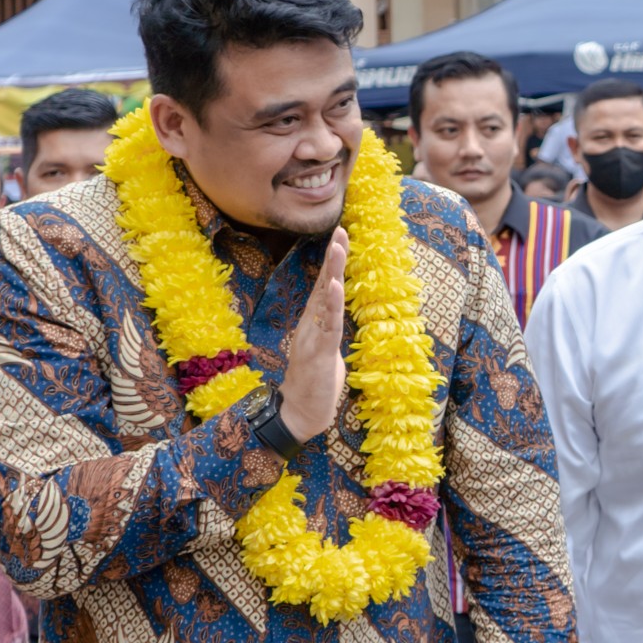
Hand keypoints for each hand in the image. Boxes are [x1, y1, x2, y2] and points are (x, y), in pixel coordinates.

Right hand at [277, 229, 350, 442]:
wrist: (301, 412)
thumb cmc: (316, 384)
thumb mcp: (327, 351)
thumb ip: (330, 333)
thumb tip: (334, 321)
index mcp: (316, 323)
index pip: (326, 288)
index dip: (333, 263)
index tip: (340, 237)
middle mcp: (312, 325)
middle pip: (324, 286)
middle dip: (333, 258)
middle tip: (340, 230)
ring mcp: (315, 337)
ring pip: (326, 300)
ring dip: (333, 273)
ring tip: (339, 248)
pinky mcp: (320, 352)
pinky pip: (329, 325)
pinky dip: (332, 304)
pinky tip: (334, 286)